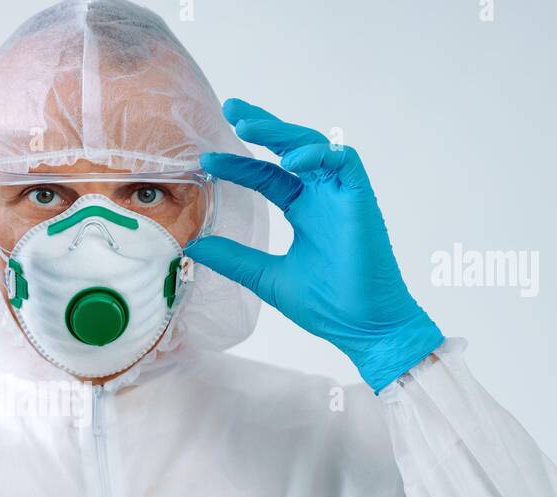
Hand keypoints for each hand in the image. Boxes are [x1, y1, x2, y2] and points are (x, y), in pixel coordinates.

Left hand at [187, 100, 443, 391]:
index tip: (207, 161)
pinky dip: (320, 154)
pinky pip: (344, 161)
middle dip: (263, 126)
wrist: (364, 327)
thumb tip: (192, 245)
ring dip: (283, 132)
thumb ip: (234, 258)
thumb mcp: (267, 278)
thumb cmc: (327, 305)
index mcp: (304, 211)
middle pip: (290, 148)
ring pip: (314, 146)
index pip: (267, 176)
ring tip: (248, 124)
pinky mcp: (361, 200)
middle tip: (231, 108)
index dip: (239, 164)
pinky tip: (290, 159)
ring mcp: (342, 196)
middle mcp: (323, 197)